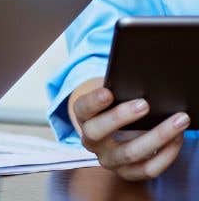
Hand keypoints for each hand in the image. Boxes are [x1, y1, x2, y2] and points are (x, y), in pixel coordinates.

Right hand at [71, 80, 188, 180]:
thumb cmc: (118, 108)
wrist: (118, 134)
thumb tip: (144, 88)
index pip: (82, 109)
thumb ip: (120, 93)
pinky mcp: (127, 173)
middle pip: (98, 132)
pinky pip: (148, 168)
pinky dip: (166, 154)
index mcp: (84, 118)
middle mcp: (91, 141)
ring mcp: (108, 160)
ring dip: (157, 136)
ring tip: (178, 120)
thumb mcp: (113, 99)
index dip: (93, 102)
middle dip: (120, 117)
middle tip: (144, 104)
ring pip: (130, 152)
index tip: (108, 92)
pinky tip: (178, 139)